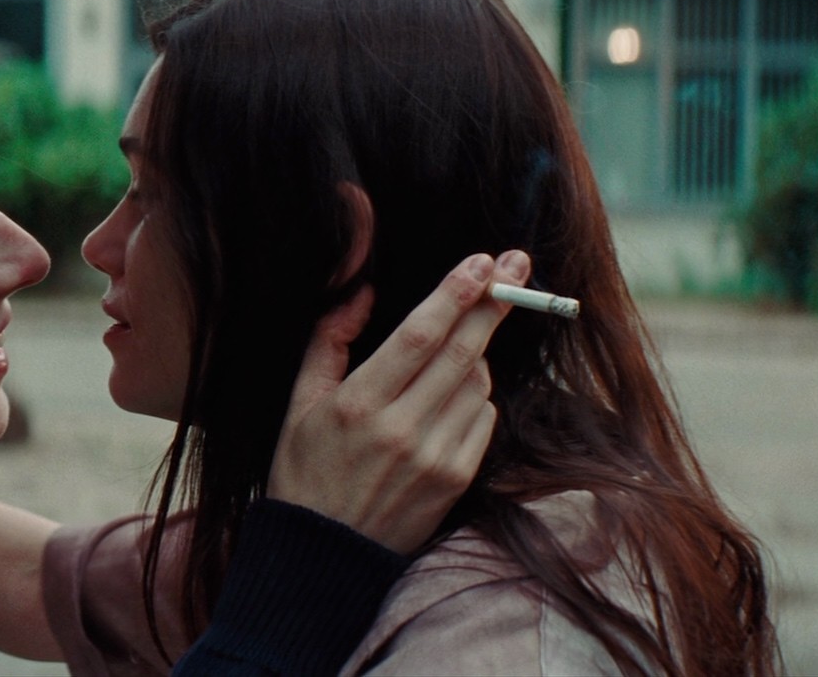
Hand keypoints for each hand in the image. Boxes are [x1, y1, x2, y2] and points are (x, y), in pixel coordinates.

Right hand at [267, 250, 531, 553]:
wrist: (323, 555)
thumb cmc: (305, 470)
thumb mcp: (299, 403)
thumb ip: (328, 341)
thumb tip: (364, 291)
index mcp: (357, 404)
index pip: (419, 335)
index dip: (454, 293)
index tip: (481, 262)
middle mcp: (401, 430)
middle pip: (463, 352)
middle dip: (494, 302)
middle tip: (517, 263)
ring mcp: (434, 458)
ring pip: (477, 384)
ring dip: (475, 355)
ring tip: (450, 353)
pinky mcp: (456, 480)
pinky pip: (483, 419)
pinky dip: (475, 397)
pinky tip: (448, 400)